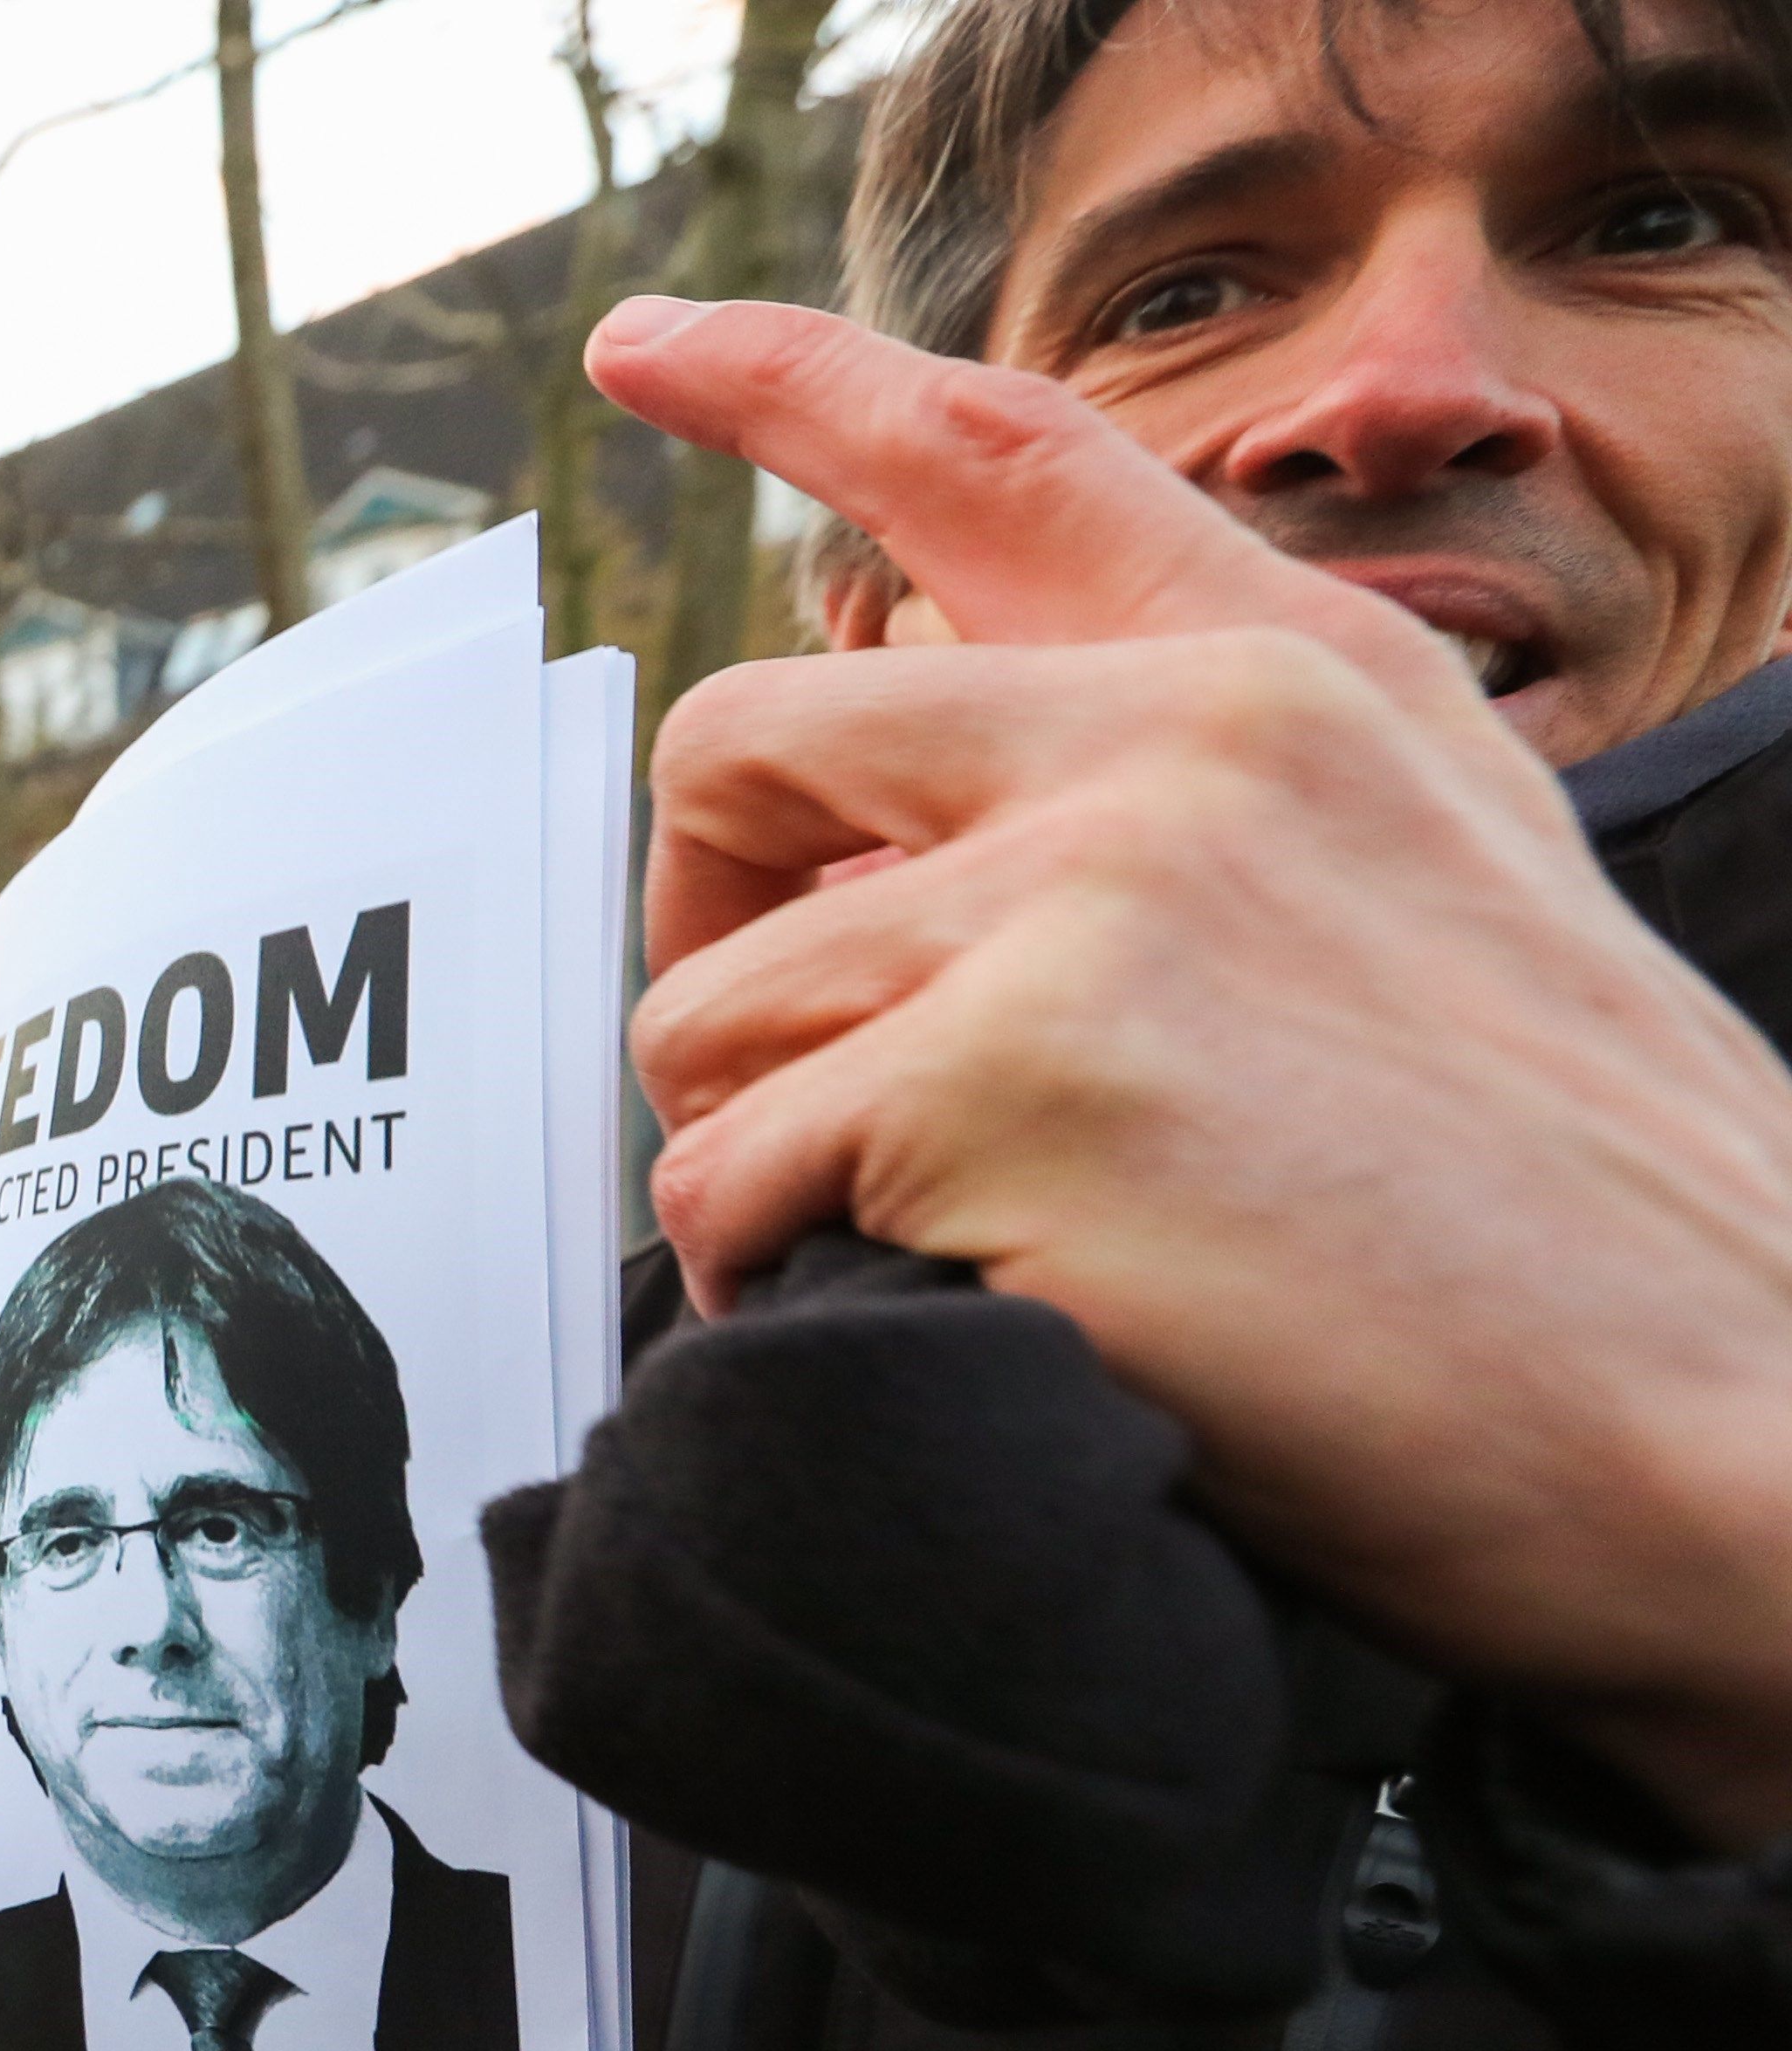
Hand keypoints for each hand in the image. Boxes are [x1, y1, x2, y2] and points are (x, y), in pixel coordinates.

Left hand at [591, 298, 1791, 1842]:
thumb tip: (926, 827)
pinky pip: (726, 1182)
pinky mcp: (1006, 1079)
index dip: (784, 380)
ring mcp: (1087, 898)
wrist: (1722, 1427)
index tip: (641, 349)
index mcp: (1293, 680)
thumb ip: (1195, 803)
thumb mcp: (1425, 892)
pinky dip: (763, 1279)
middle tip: (780, 1083)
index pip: (996, 455)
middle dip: (703, 938)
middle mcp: (1183, 743)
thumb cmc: (1567, 1225)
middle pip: (740, 753)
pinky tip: (910, 1319)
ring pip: (707, 1013)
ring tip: (911, 1245)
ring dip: (757, 1157)